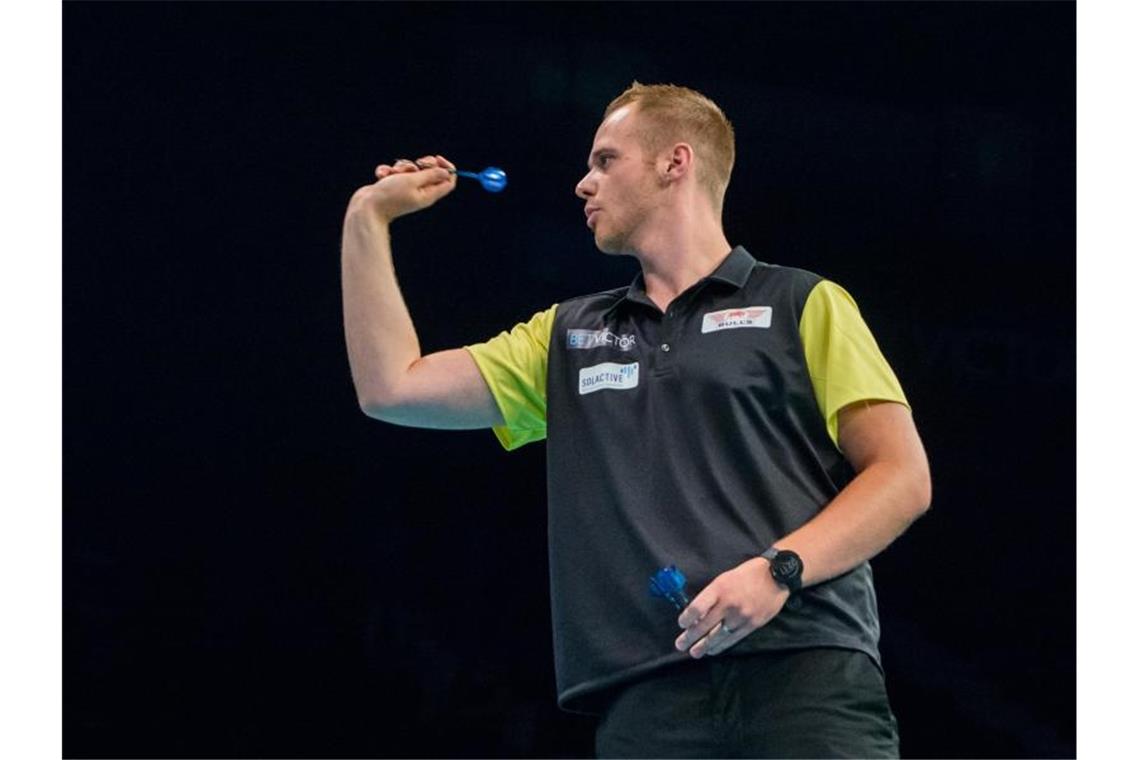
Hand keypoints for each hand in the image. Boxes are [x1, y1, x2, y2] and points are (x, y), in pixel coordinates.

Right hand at [346, 154, 457, 224]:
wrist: (366, 207)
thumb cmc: (390, 196)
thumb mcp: (412, 181)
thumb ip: (430, 174)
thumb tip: (446, 171)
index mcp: (429, 194)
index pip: (448, 181)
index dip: (446, 167)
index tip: (436, 158)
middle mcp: (420, 192)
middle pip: (431, 172)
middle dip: (423, 163)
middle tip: (415, 165)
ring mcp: (406, 189)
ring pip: (411, 169)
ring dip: (401, 167)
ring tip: (392, 175)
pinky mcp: (393, 186)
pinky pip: (395, 172)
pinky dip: (388, 171)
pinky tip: (382, 176)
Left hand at [674, 557, 789, 657]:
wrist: (776, 576)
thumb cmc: (747, 574)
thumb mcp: (724, 579)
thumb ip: (711, 595)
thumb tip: (697, 613)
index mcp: (719, 588)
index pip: (697, 607)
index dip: (687, 618)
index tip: (682, 624)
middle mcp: (728, 603)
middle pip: (705, 625)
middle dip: (690, 637)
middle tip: (680, 645)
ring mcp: (741, 616)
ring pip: (718, 636)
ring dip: (704, 646)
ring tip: (694, 653)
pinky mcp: (752, 624)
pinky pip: (733, 639)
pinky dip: (721, 646)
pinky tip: (713, 650)